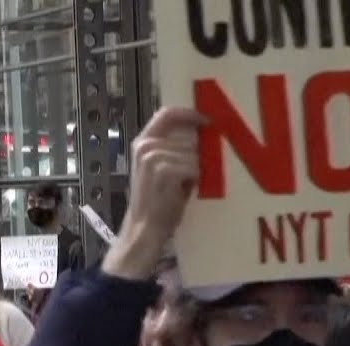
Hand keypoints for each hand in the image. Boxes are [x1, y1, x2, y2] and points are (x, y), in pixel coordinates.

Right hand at [105, 107, 205, 280]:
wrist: (143, 228)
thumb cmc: (154, 203)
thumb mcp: (158, 170)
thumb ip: (172, 151)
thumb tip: (202, 137)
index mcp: (142, 143)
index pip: (166, 114)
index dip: (189, 114)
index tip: (206, 119)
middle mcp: (145, 146)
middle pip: (187, 138)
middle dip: (197, 154)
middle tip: (192, 174)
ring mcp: (154, 157)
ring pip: (194, 154)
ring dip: (195, 170)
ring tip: (183, 186)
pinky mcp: (165, 170)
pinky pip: (194, 167)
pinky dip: (195, 180)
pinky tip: (183, 191)